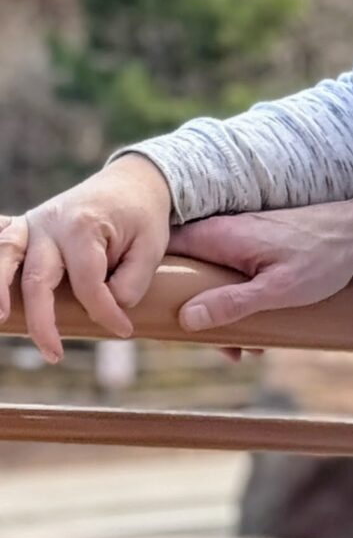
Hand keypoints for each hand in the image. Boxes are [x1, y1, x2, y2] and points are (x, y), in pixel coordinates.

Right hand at [0, 157, 173, 363]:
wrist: (131, 182)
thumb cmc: (142, 217)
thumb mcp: (152, 247)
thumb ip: (132, 282)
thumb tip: (108, 309)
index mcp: (84, 227)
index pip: (88, 284)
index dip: (104, 312)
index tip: (123, 330)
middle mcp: (51, 224)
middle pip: (38, 279)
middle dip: (42, 322)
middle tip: (55, 355)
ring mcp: (34, 224)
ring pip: (6, 257)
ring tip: (1, 321)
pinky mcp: (26, 227)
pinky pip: (1, 240)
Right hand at [168, 207, 352, 358]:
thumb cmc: (323, 256)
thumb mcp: (277, 289)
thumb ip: (232, 303)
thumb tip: (187, 319)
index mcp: (220, 237)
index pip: (164, 252)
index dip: (150, 280)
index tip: (150, 312)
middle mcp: (224, 233)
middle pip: (186, 273)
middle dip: (192, 313)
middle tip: (212, 346)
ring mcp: (240, 240)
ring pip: (211, 281)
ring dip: (221, 315)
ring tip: (243, 349)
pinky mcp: (256, 249)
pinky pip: (233, 279)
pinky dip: (239, 304)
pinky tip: (260, 334)